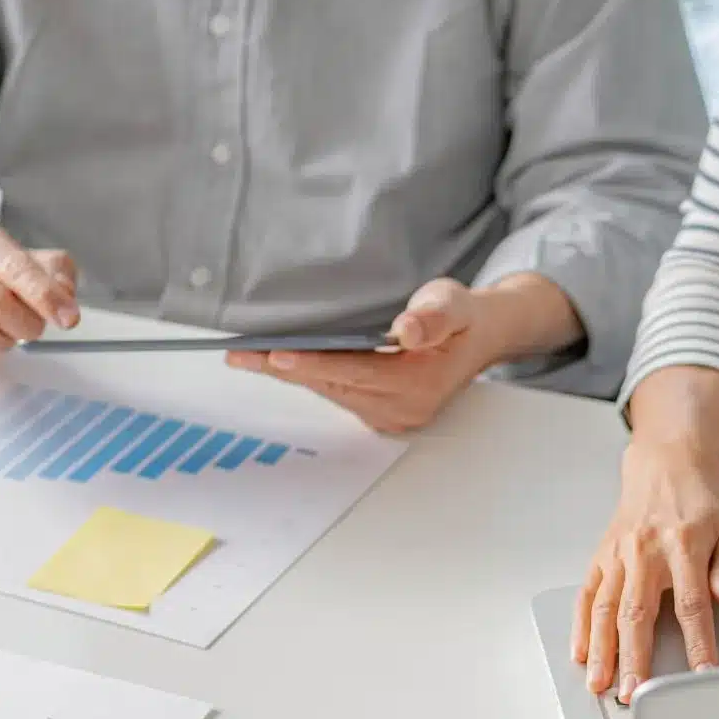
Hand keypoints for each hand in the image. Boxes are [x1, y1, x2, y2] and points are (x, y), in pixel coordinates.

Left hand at [225, 278, 496, 432]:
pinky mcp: (379, 412)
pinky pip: (336, 393)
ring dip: (290, 374)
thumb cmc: (462, 318)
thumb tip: (408, 330)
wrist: (478, 338)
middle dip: (284, 370)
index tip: (277, 356)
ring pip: (330, 392)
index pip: (357, 372)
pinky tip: (278, 362)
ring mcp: (389, 415)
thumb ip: (434, 316)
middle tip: (239, 356)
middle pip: (333, 386)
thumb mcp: (455, 304)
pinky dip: (308, 376)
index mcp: (420, 385)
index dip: (314, 363)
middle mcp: (402, 409)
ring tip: (246, 357)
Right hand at [574, 440, 718, 702]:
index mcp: (684, 543)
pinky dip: (582, 626)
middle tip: (635, 692)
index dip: (698, 642)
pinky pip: (588, 594)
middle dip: (635, 657)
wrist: (665, 462)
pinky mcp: (602, 556)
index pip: (692, 603)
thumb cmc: (701, 498)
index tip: (701, 674)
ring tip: (600, 684)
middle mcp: (645, 549)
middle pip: (638, 612)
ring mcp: (619, 553)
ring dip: (602, 649)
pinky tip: (581, 652)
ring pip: (607, 608)